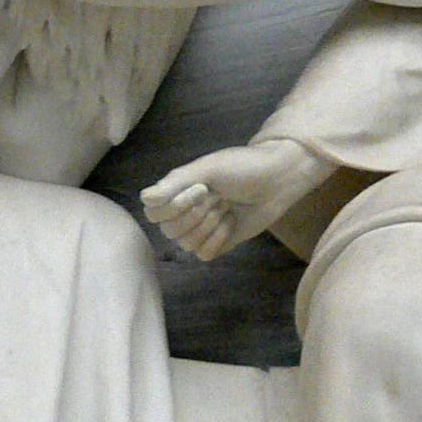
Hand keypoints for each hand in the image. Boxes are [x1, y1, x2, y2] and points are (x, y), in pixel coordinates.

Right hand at [143, 137, 331, 260]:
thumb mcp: (208, 168)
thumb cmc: (242, 167)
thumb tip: (144, 198)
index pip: (154, 214)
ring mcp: (201, 231)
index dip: (176, 206)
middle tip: (220, 196)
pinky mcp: (218, 244)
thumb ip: (175, 183)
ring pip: (187, 244)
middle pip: (170, 231)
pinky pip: (204, 254)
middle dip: (199, 213)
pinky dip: (219, 239)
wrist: (276, 180)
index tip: (201, 188)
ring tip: (227, 207)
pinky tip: (232, 222)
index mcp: (177, 192)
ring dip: (211, 225)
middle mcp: (184, 213)